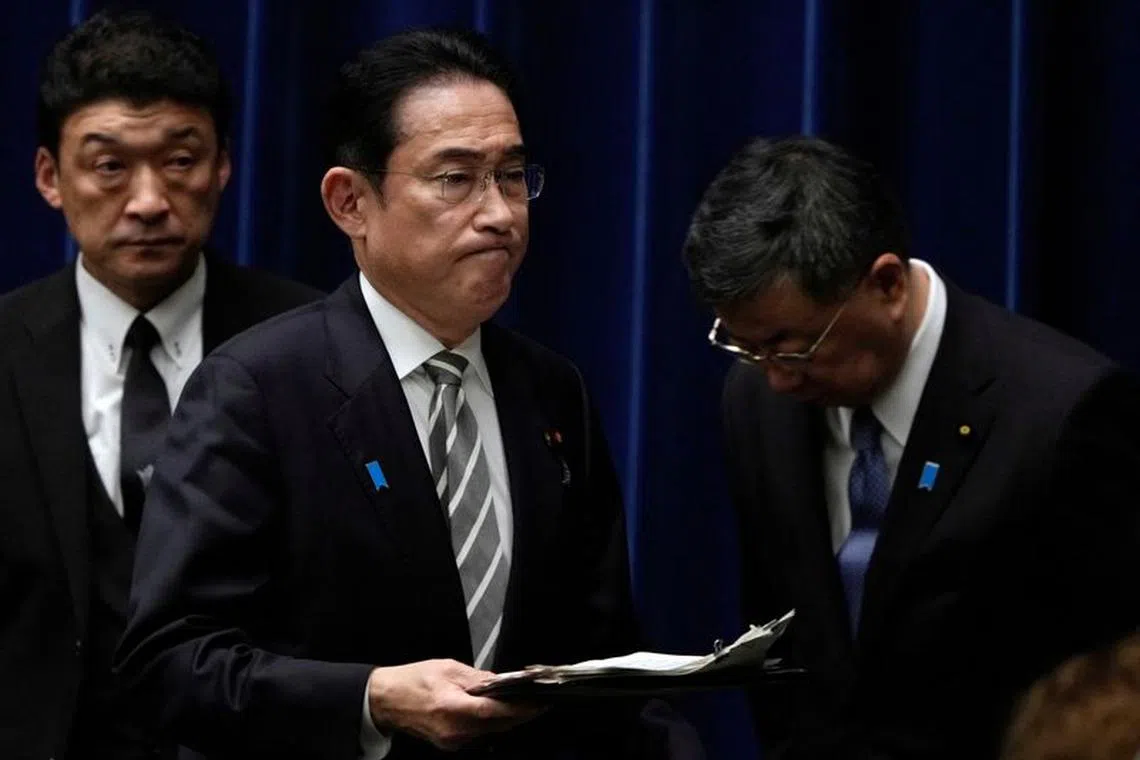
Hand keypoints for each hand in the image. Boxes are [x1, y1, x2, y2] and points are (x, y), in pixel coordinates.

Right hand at [367, 659, 542, 750]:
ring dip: (504, 718)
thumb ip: (477, 678)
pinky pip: (478, 734)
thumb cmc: (413, 681)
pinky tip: (491, 709)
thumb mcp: (447, 668)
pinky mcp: (450, 744)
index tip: (538, 702)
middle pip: (497, 725)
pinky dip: (488, 722)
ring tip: (515, 701)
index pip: (494, 713)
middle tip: (534, 700)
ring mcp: (452, 741)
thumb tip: (502, 683)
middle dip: (518, 714)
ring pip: (490, 731)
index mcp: (451, 707)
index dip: (520, 709)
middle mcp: (454, 730)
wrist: (387, 701)